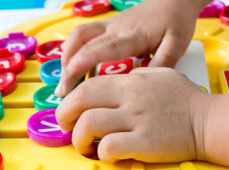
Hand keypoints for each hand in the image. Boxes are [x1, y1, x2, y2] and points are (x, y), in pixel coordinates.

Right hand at [55, 0, 207, 96]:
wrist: (172, 0)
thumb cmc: (174, 22)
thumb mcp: (177, 43)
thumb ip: (164, 62)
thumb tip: (143, 83)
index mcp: (131, 35)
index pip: (103, 49)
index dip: (83, 62)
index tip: (70, 80)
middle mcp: (114, 28)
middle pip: (83, 44)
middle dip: (68, 68)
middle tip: (62, 92)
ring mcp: (107, 24)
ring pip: (78, 36)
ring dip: (65, 57)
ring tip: (64, 80)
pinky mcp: (105, 24)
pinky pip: (82, 34)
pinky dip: (71, 49)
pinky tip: (71, 64)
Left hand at [56, 67, 213, 162]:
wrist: (207, 120)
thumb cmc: (182, 98)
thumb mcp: (156, 75)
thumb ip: (132, 75)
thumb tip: (112, 83)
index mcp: (129, 82)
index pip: (87, 85)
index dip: (69, 99)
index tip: (67, 111)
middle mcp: (129, 98)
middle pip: (80, 100)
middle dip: (64, 115)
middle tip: (65, 126)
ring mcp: (136, 120)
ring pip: (89, 124)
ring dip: (78, 138)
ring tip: (84, 146)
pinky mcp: (144, 142)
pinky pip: (110, 147)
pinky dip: (101, 153)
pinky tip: (106, 155)